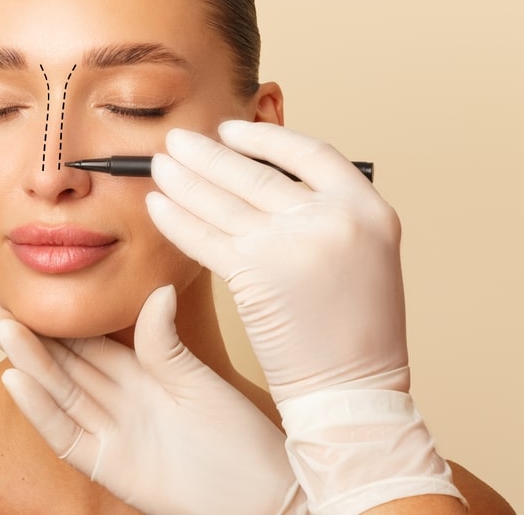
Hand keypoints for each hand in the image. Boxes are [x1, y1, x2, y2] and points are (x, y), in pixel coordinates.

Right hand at [0, 285, 305, 514]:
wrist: (259, 492)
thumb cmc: (239, 436)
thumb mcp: (197, 380)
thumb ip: (165, 341)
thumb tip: (157, 289)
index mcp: (142, 373)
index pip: (88, 342)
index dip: (56, 321)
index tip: (24, 293)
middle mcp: (120, 401)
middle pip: (63, 364)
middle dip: (25, 337)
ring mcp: (112, 433)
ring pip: (59, 392)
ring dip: (26, 363)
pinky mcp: (109, 465)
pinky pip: (67, 435)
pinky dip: (40, 410)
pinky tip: (15, 381)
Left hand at [146, 121, 407, 402]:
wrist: (353, 392)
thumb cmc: (358, 332)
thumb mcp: (363, 256)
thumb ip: (324, 215)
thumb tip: (265, 181)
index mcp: (367, 208)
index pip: (309, 152)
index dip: (264, 137)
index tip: (230, 131)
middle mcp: (332, 217)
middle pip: (255, 171)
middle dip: (207, 154)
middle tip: (176, 140)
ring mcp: (292, 243)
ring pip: (223, 200)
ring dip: (183, 178)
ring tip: (158, 164)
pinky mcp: (254, 272)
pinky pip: (204, 235)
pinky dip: (176, 219)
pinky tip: (156, 206)